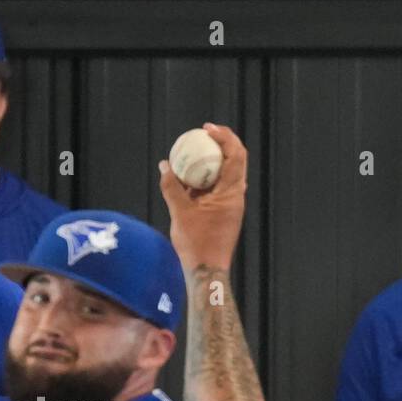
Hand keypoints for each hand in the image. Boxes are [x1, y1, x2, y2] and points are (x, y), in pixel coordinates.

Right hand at [158, 122, 247, 272]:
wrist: (207, 271)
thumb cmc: (196, 244)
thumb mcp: (180, 212)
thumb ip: (172, 187)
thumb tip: (165, 165)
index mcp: (231, 192)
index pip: (235, 155)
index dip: (224, 137)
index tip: (206, 129)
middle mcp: (236, 195)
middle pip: (235, 160)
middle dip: (220, 144)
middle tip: (202, 135)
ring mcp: (232, 204)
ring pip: (228, 174)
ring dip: (213, 161)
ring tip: (194, 154)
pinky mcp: (226, 212)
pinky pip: (219, 187)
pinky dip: (207, 178)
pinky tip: (190, 179)